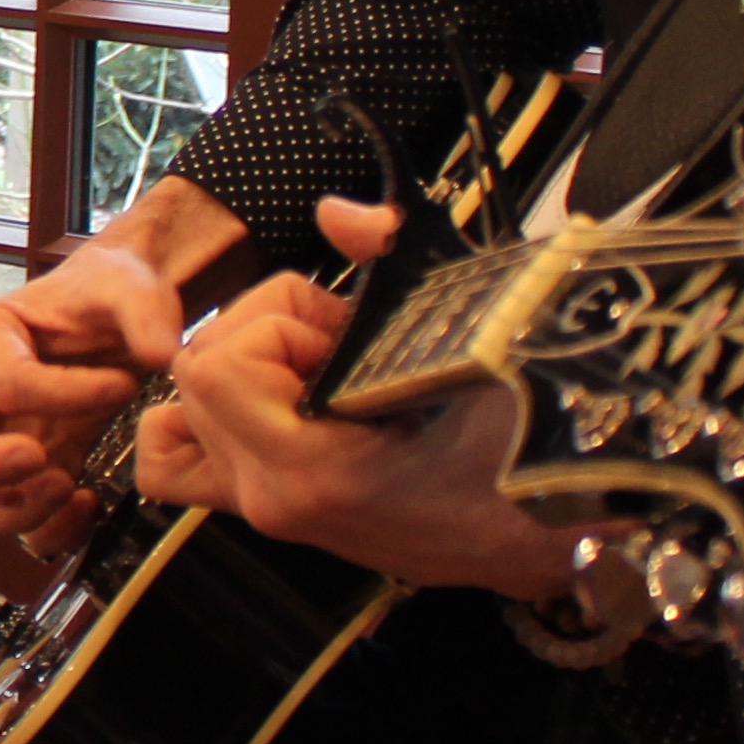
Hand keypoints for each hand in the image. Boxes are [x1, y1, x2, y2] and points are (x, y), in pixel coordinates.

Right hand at [0, 236, 193, 556]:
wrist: (122, 318)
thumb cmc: (109, 296)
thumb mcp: (129, 287)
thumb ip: (144, 312)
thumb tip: (160, 352)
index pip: (3, 382)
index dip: (65, 393)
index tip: (123, 384)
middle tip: (39, 459)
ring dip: (14, 509)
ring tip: (70, 485)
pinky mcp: (24, 476)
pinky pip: (15, 523)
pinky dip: (48, 530)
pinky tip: (87, 503)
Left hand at [134, 197, 581, 598]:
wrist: (561, 528)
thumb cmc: (529, 438)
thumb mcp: (473, 333)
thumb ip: (393, 262)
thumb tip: (337, 215)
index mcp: (309, 471)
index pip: (213, 368)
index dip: (277, 328)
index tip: (344, 338)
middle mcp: (272, 501)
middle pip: (196, 374)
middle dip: (264, 338)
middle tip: (344, 349)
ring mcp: (270, 513)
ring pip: (187, 409)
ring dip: (247, 370)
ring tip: (328, 376)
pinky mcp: (278, 512)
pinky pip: (183, 462)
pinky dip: (205, 418)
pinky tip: (276, 399)